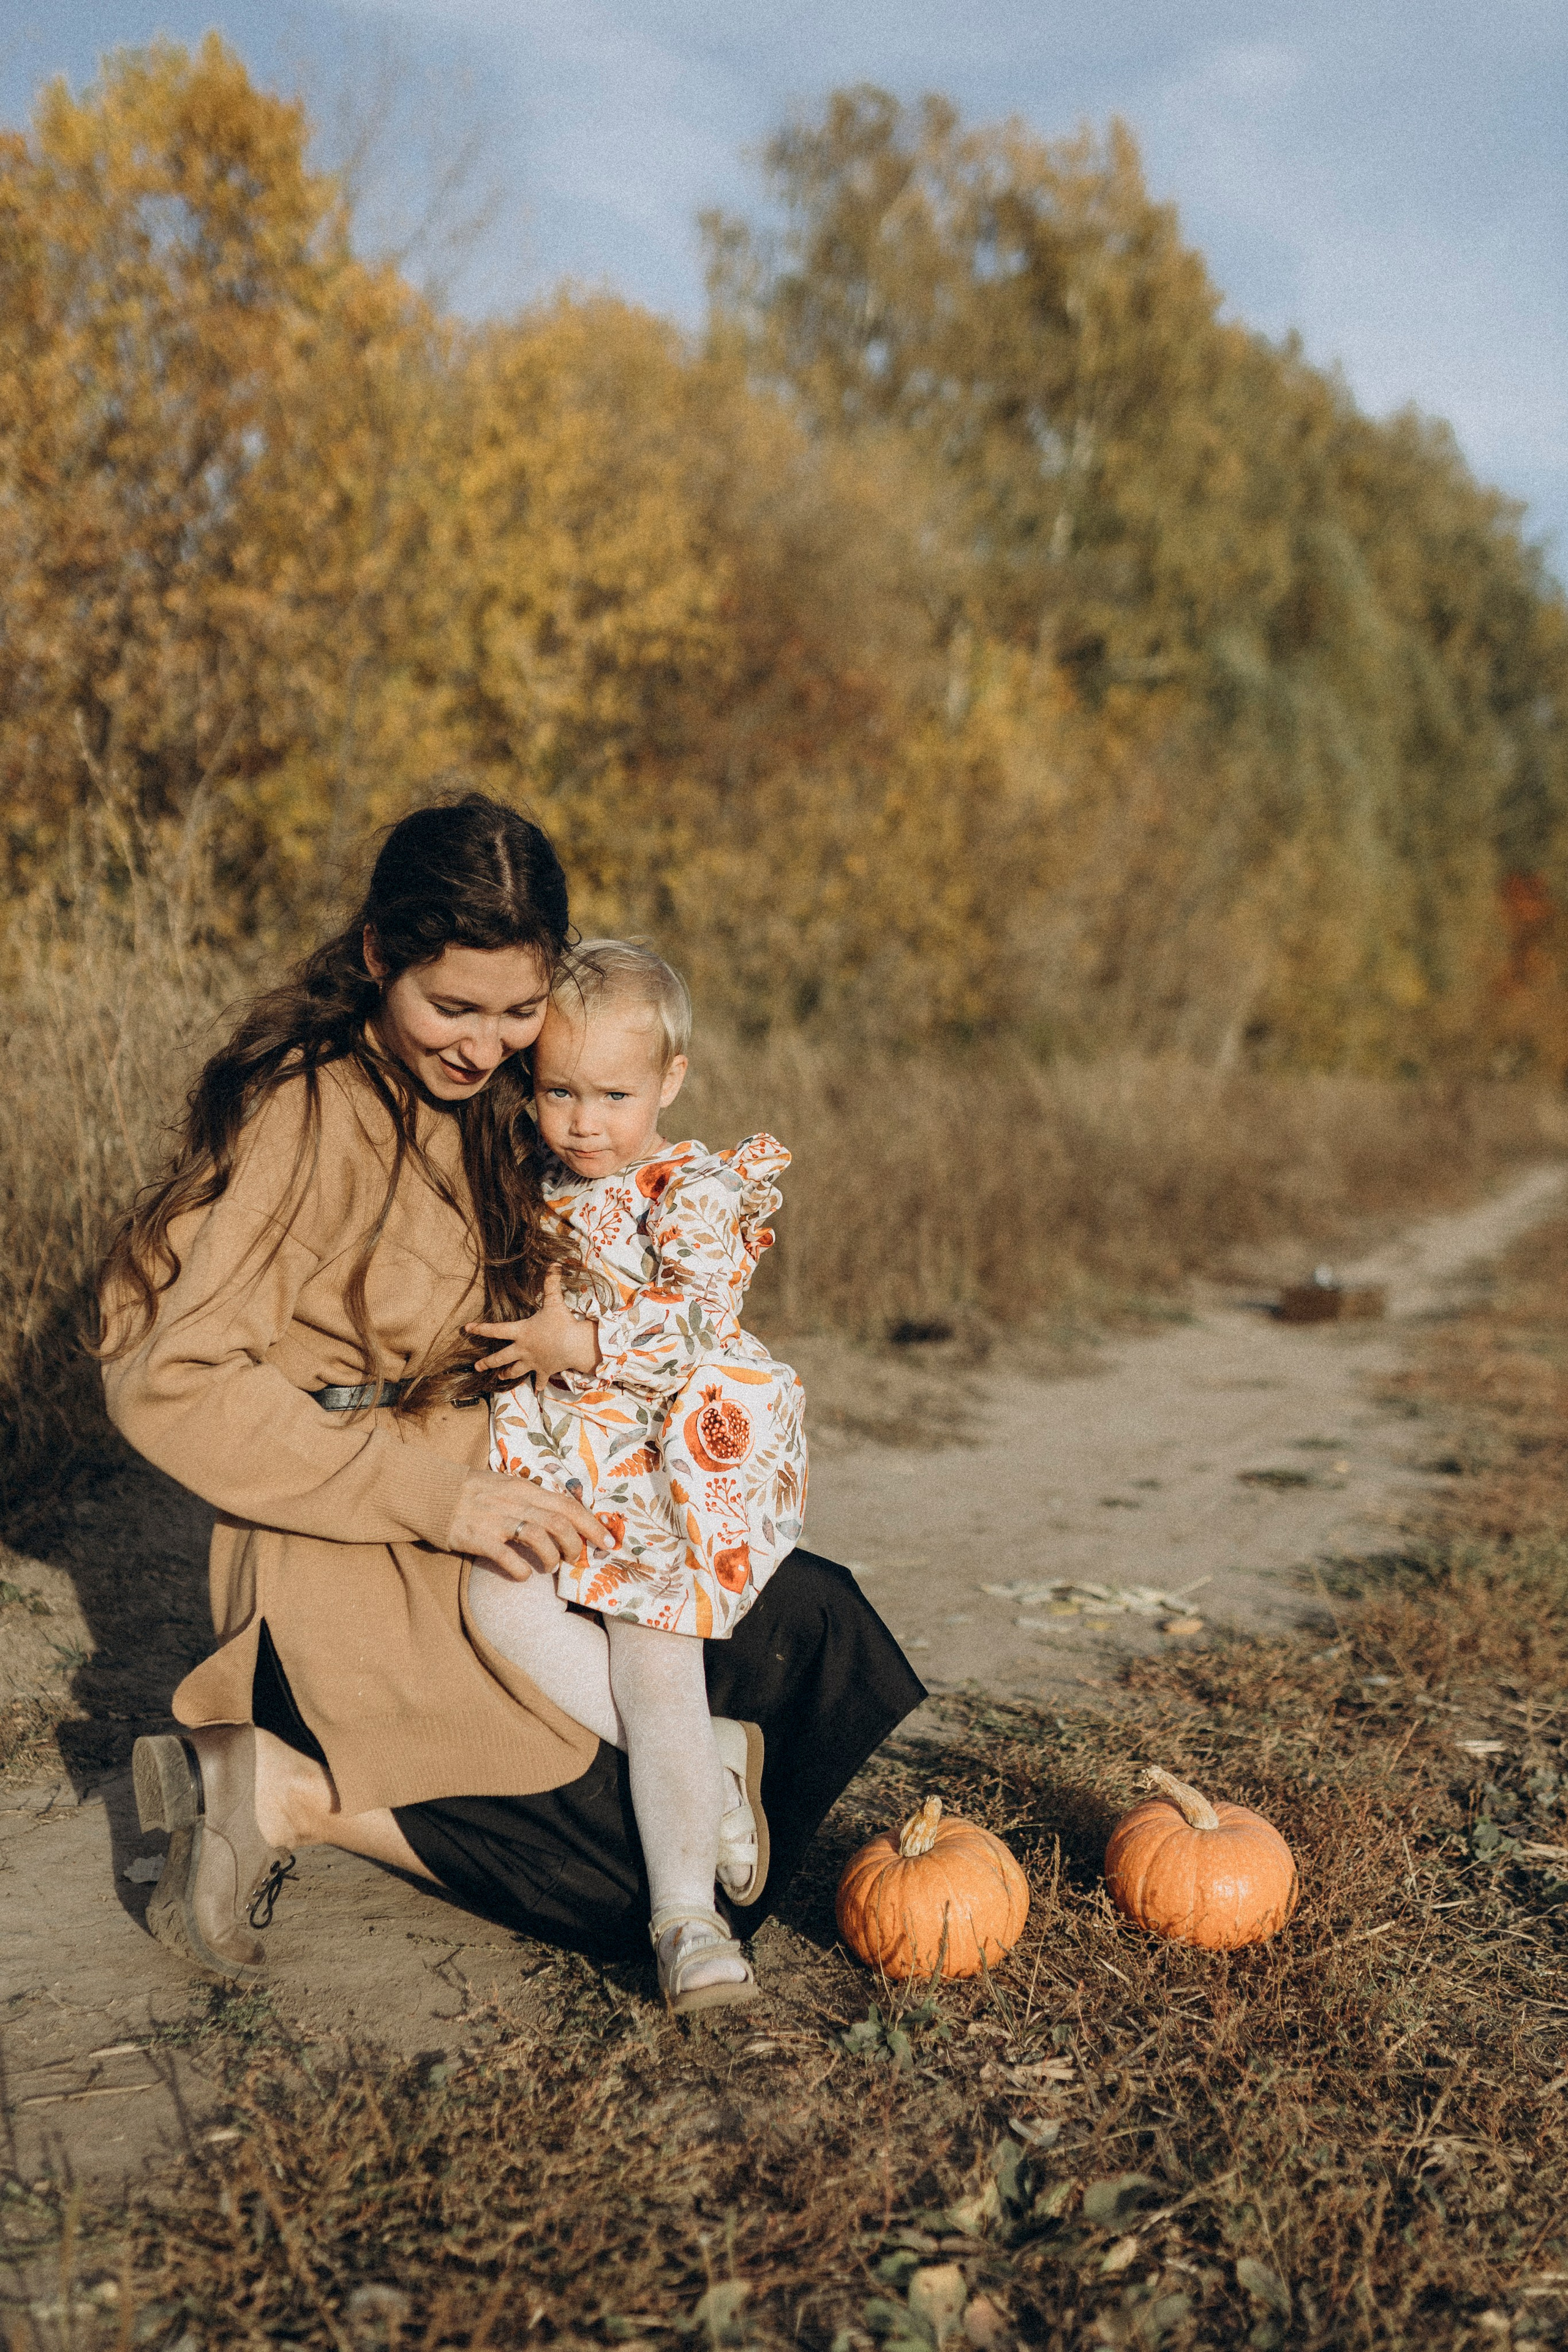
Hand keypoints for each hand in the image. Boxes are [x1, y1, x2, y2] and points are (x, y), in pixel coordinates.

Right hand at [449, 1467, 613, 1580]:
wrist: (434, 1494)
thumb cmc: (475, 1492)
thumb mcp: (508, 1486)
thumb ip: (535, 1500)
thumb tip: (567, 1518)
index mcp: (526, 1488)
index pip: (569, 1505)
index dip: (593, 1525)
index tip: (608, 1542)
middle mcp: (515, 1502)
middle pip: (561, 1524)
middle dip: (576, 1546)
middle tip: (575, 1559)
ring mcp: (497, 1520)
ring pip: (541, 1539)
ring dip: (552, 1559)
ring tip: (549, 1567)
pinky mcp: (479, 1538)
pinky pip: (509, 1558)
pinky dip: (521, 1571)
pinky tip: (522, 1575)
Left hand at [466, 1267, 600, 1380]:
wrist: (575, 1346)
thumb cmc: (562, 1323)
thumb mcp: (554, 1301)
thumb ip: (551, 1282)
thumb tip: (554, 1263)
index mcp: (521, 1332)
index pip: (496, 1330)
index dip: (480, 1329)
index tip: (467, 1329)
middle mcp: (523, 1349)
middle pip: (500, 1358)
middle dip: (487, 1362)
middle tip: (476, 1366)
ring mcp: (532, 1362)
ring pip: (514, 1371)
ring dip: (506, 1374)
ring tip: (498, 1377)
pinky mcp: (544, 1370)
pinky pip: (539, 1379)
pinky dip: (537, 1384)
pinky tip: (536, 1389)